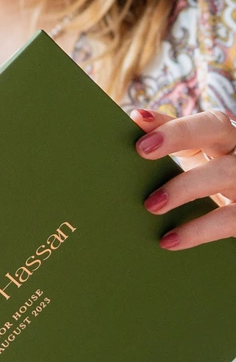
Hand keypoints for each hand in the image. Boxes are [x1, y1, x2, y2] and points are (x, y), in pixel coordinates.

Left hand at [132, 108, 235, 249]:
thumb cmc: (209, 189)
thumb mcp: (194, 166)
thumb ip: (169, 146)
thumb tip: (134, 123)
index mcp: (227, 139)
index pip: (205, 121)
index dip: (176, 124)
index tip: (139, 128)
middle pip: (219, 129)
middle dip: (180, 136)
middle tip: (142, 151)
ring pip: (225, 173)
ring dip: (184, 187)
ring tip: (151, 206)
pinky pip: (227, 220)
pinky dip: (196, 230)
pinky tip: (169, 240)